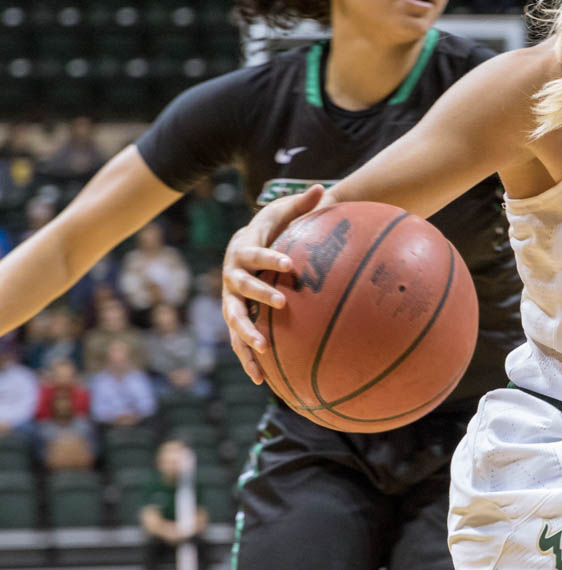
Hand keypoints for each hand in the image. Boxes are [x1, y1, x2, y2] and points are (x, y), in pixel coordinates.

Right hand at [221, 184, 326, 382]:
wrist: (244, 246)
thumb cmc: (271, 229)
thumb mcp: (284, 212)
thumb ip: (301, 203)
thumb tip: (322, 187)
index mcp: (243, 251)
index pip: (255, 255)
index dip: (271, 260)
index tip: (291, 266)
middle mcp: (231, 276)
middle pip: (240, 289)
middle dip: (260, 297)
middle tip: (282, 305)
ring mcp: (231, 299)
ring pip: (234, 320)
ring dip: (247, 336)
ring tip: (264, 353)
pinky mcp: (236, 317)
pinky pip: (240, 341)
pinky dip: (250, 359)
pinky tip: (264, 382)